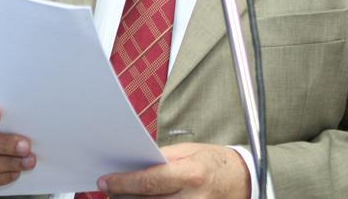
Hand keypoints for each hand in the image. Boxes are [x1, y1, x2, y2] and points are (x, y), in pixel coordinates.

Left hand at [98, 143, 249, 197]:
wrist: (243, 180)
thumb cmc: (214, 162)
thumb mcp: (189, 152)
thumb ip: (161, 160)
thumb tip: (131, 167)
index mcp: (191, 175)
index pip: (149, 182)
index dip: (122, 183)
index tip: (104, 182)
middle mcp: (193, 198)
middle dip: (123, 197)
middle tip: (109, 190)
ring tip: (122, 197)